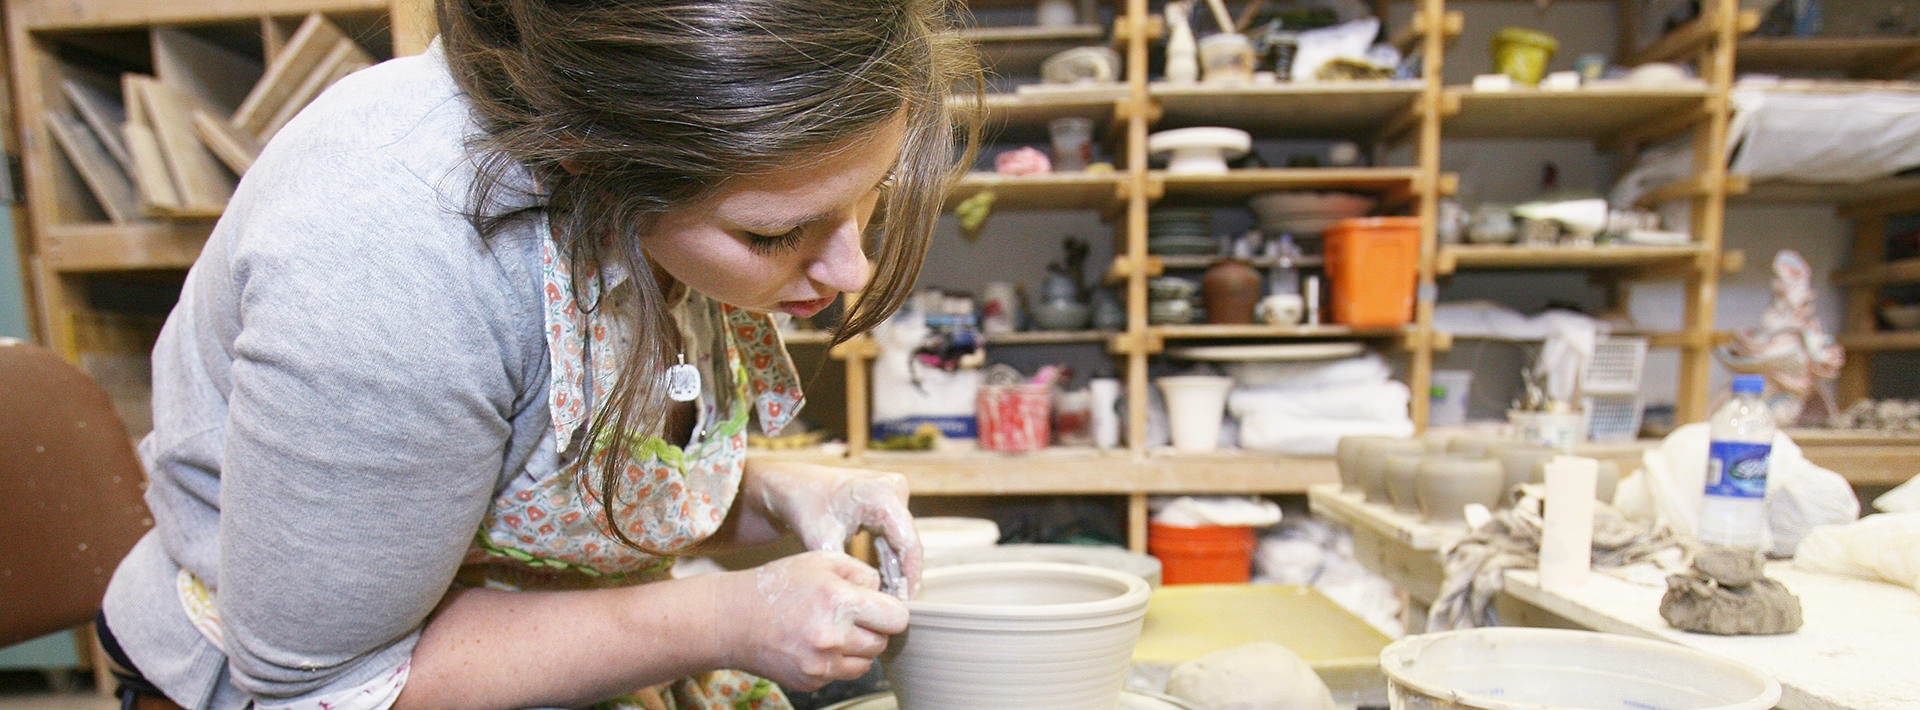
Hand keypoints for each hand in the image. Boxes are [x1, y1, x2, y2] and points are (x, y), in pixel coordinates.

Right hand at [719, 551, 907, 690]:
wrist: (731, 620)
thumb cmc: (776, 585)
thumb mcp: (821, 560)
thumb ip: (861, 572)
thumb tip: (883, 593)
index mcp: (840, 602)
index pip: (897, 619)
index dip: (891, 611)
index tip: (881, 607)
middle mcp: (833, 638)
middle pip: (883, 642)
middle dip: (873, 628)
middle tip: (851, 615)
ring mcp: (822, 665)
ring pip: (867, 662)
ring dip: (857, 647)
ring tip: (832, 629)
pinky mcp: (811, 681)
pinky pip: (842, 674)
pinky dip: (837, 660)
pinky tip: (815, 643)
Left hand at [749, 461, 922, 596]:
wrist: (791, 485)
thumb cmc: (803, 504)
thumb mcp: (821, 539)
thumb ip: (844, 569)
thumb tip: (864, 598)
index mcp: (881, 494)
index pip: (908, 542)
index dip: (910, 575)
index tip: (905, 601)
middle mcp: (893, 489)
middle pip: (907, 542)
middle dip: (902, 575)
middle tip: (895, 606)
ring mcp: (892, 494)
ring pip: (902, 541)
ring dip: (895, 569)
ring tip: (888, 599)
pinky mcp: (887, 503)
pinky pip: (893, 536)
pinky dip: (887, 558)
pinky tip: (883, 584)